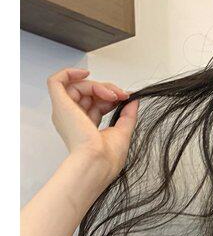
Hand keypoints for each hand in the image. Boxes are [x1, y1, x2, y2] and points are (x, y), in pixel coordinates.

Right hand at [46, 67, 138, 181]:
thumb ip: (128, 115)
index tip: (125, 98)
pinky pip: (56, 81)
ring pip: (77, 86)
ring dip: (98, 86)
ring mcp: (65, 112)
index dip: (109, 97)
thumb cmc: (106, 158)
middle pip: (86, 94)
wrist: (98, 163)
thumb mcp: (123, 132)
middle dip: (106, 89)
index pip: (95, 104)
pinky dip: (69, 73)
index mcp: (84, 128)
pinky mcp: (60, 105)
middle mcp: (73, 119)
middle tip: (121, 95)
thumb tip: (133, 100)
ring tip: (112, 95)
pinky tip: (85, 73)